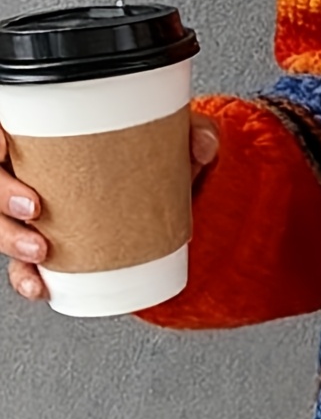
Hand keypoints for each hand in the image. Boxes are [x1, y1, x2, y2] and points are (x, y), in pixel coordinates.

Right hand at [1, 111, 220, 305]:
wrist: (172, 192)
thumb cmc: (158, 154)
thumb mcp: (178, 136)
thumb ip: (194, 132)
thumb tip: (202, 144)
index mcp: (47, 133)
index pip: (2, 133)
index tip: (5, 147)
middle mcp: (31, 169)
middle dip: (1, 196)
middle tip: (34, 208)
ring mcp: (34, 209)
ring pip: (0, 224)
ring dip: (11, 240)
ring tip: (41, 251)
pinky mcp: (48, 243)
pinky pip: (23, 264)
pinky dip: (28, 278)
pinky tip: (41, 286)